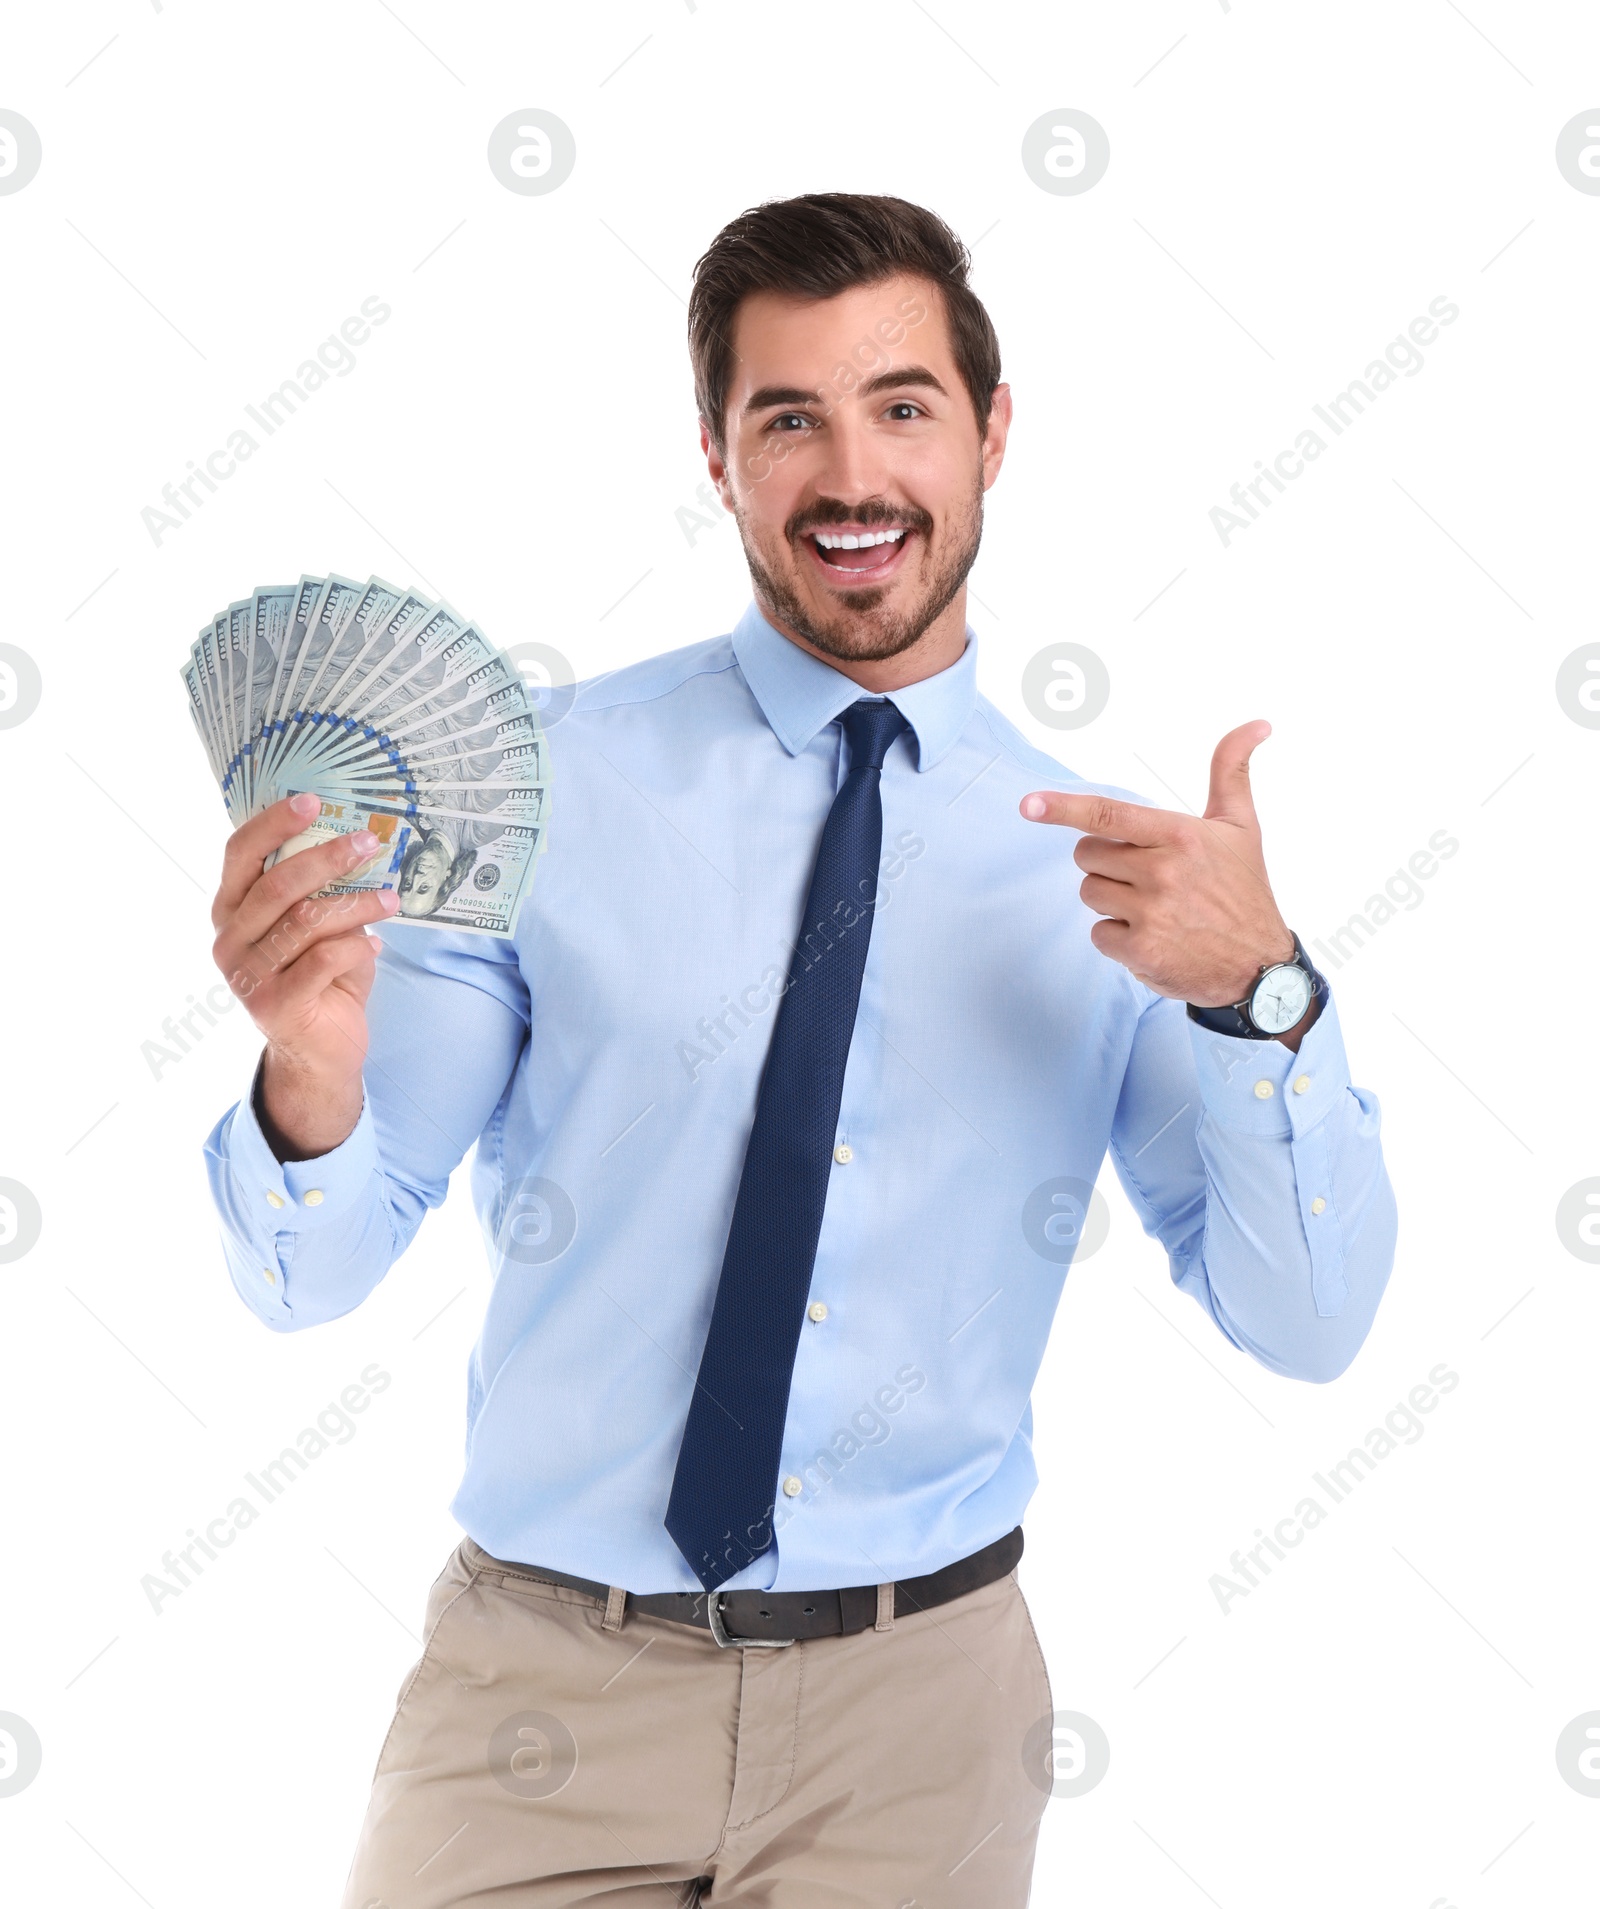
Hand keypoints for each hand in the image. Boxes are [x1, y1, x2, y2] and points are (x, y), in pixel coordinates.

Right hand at [211, 793, 398, 1157]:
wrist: (318, 1054)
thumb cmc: (320, 979)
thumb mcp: (316, 929)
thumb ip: (322, 892)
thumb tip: (359, 842)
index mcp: (231, 910)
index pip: (240, 854)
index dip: (273, 824)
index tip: (313, 801)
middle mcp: (230, 939)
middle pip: (277, 884)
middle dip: (328, 858)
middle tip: (370, 843)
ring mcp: (247, 975)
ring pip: (306, 921)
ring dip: (356, 903)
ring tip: (391, 897)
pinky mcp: (275, 1005)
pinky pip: (323, 960)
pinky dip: (355, 946)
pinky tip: (376, 942)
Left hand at [1020, 721, 1296, 1009]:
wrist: (1260, 968)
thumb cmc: (1244, 890)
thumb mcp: (1242, 827)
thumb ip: (1230, 772)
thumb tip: (1256, 723)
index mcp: (1180, 835)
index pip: (1108, 814)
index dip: (1063, 808)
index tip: (1029, 805)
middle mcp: (1163, 871)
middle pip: (1088, 855)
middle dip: (1107, 862)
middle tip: (1147, 876)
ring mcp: (1150, 913)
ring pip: (1091, 892)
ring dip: (1112, 900)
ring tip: (1154, 908)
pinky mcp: (1141, 950)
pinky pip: (1098, 933)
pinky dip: (1118, 937)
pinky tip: (1152, 937)